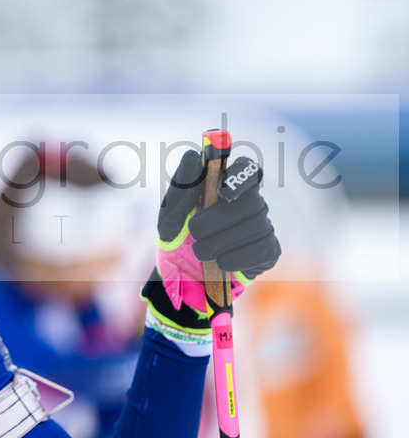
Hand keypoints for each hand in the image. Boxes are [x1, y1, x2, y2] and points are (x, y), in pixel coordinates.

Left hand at [144, 150, 280, 337]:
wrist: (184, 280)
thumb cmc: (177, 241)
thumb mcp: (169, 216)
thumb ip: (180, 189)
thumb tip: (194, 157)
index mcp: (226, 188)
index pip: (248, 168)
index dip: (239, 176)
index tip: (221, 191)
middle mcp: (250, 202)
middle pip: (251, 200)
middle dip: (219, 218)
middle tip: (194, 232)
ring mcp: (263, 226)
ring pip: (254, 225)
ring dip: (220, 241)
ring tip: (199, 252)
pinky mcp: (268, 250)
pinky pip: (259, 249)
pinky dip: (234, 257)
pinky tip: (219, 263)